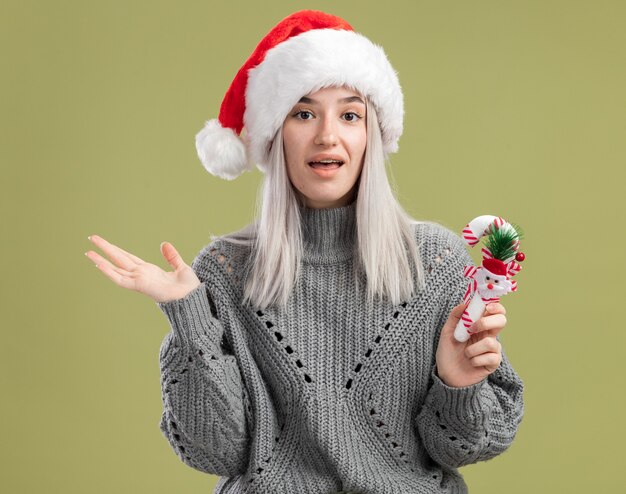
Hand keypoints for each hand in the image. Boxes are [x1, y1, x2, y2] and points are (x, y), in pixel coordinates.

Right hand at [85, 235, 200, 302]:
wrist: (192, 298)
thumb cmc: (188, 287)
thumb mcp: (180, 267)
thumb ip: (171, 256)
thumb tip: (164, 244)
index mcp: (149, 270)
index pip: (128, 257)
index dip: (117, 250)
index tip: (105, 243)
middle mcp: (141, 274)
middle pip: (118, 259)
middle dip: (105, 249)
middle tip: (91, 238)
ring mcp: (139, 280)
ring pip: (116, 268)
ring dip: (101, 259)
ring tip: (88, 251)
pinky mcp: (140, 285)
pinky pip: (121, 279)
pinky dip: (110, 273)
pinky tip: (99, 264)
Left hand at [434, 302, 505, 387]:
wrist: (446, 375)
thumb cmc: (448, 353)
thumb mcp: (447, 332)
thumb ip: (455, 317)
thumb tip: (464, 303)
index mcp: (479, 326)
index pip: (494, 311)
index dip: (495, 306)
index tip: (487, 307)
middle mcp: (488, 335)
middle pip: (502, 321)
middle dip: (487, 322)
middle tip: (472, 329)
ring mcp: (492, 350)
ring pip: (492, 342)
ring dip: (474, 349)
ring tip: (466, 354)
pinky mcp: (493, 363)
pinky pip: (491, 357)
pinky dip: (476, 360)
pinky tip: (471, 362)